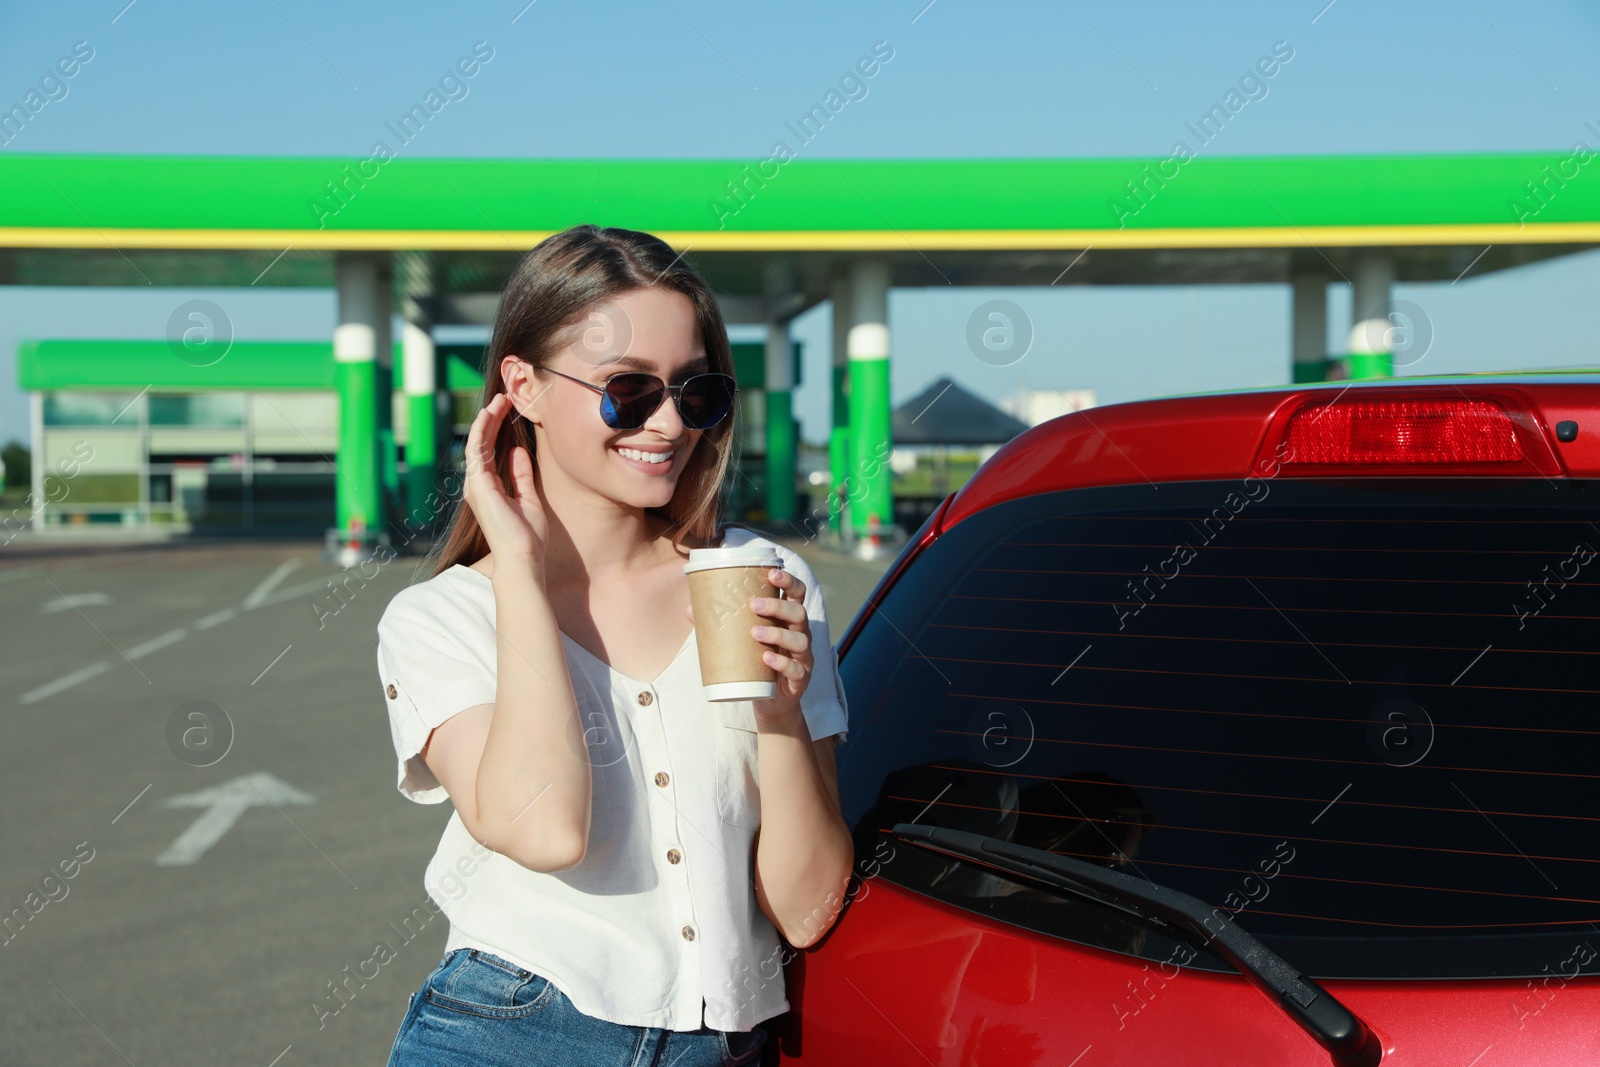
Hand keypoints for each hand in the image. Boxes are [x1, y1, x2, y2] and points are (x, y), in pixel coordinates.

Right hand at [463, 393, 548, 566]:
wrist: (523, 557)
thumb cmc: (528, 536)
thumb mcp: (528, 499)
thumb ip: (521, 475)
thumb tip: (517, 452)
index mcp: (489, 489)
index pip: (491, 452)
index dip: (498, 429)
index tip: (508, 411)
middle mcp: (478, 486)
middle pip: (483, 444)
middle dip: (492, 420)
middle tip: (504, 398)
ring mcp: (476, 485)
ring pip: (478, 443)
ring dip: (487, 419)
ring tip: (499, 400)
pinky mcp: (478, 485)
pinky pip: (476, 450)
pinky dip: (482, 430)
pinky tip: (489, 414)